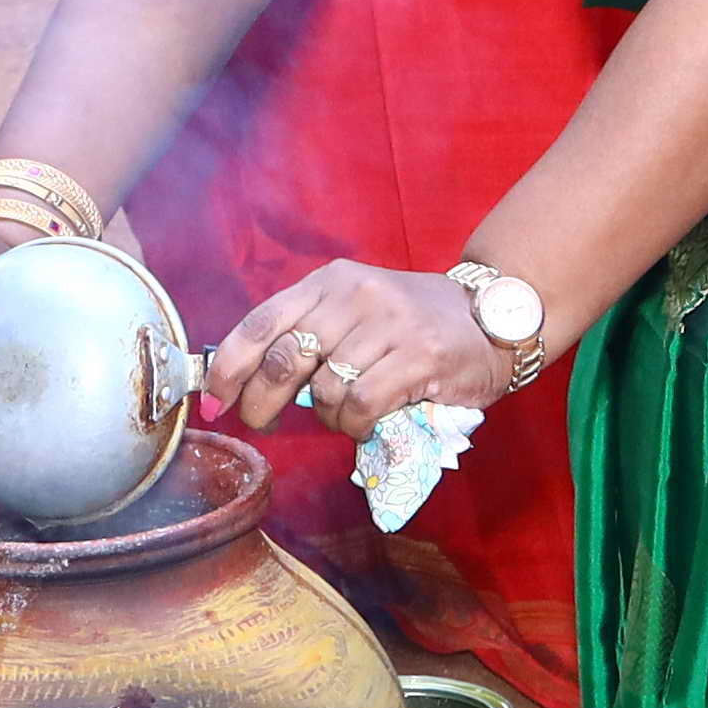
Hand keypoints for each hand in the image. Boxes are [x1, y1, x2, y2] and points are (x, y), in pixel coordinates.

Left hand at [199, 260, 504, 438]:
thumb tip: (246, 386)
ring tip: (347, 414)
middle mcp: (355, 294)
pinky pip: (362, 404)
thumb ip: (307, 338)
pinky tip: (367, 422)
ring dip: (328, 416)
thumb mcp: (354, 314)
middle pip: (283, 359)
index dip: (227, 367)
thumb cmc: (412, 324)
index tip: (214, 402)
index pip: (260, 322)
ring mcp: (390, 323)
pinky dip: (356, 425)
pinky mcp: (420, 355)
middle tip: (266, 422)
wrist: (493, 317)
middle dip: (262, 403)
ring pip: (326, 389)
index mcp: (329, 282)